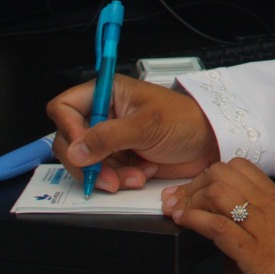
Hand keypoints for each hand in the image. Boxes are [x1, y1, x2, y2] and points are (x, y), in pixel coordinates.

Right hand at [46, 75, 218, 193]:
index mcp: (107, 93)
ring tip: (134, 176)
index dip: (68, 128)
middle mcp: (104, 114)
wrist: (209, 144)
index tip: (81, 148)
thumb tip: (76, 151)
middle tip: (106, 176)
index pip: (65, 107)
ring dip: (107, 175)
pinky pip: (103, 174)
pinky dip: (119, 179)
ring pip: (85, 162)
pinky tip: (141, 174)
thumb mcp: (146, 125)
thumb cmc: (186, 121)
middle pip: (69, 140)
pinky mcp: (119, 158)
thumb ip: (108, 137)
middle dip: (87, 162)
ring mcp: (110, 139)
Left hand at [163, 159, 274, 273]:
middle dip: (195, 185)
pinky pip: (216, 225)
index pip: (241, 167)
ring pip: (216, 193)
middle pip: (222, 175)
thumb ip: (260, 241)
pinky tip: (182, 222)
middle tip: (180, 200)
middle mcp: (268, 206)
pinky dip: (193, 220)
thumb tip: (230, 262)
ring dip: (190, 201)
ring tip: (177, 211)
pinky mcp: (251, 250)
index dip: (214, 174)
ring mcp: (259, 226)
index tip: (199, 188)